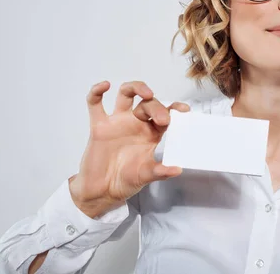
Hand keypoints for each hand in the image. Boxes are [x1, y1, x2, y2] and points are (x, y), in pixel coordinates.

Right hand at [69, 80, 188, 217]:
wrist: (102, 191)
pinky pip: (95, 104)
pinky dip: (97, 92)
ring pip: (126, 94)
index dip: (175, 109)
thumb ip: (160, 172)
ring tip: (146, 93)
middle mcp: (136, 123)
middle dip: (157, 107)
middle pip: (148, 104)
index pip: (166, 114)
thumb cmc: (126, 181)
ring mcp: (117, 122)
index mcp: (151, 133)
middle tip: (163, 119)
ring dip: (136, 88)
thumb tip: (178, 169)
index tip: (184, 110)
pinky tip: (105, 86)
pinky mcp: (99, 126)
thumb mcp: (146, 176)